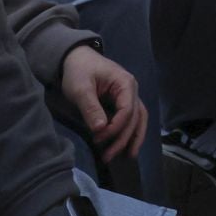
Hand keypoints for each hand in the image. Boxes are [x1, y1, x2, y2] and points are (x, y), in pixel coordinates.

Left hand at [59, 45, 147, 162]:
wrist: (76, 58)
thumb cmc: (79, 71)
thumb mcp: (81, 88)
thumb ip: (91, 107)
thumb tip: (100, 129)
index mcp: (125, 83)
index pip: (127, 110)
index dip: (115, 128)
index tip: (98, 138)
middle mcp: (132, 90)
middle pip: (135, 118)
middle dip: (123, 139)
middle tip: (107, 156)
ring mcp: (129, 96)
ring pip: (139, 119)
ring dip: (133, 138)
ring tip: (127, 157)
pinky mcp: (122, 101)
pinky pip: (132, 118)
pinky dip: (131, 132)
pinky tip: (126, 146)